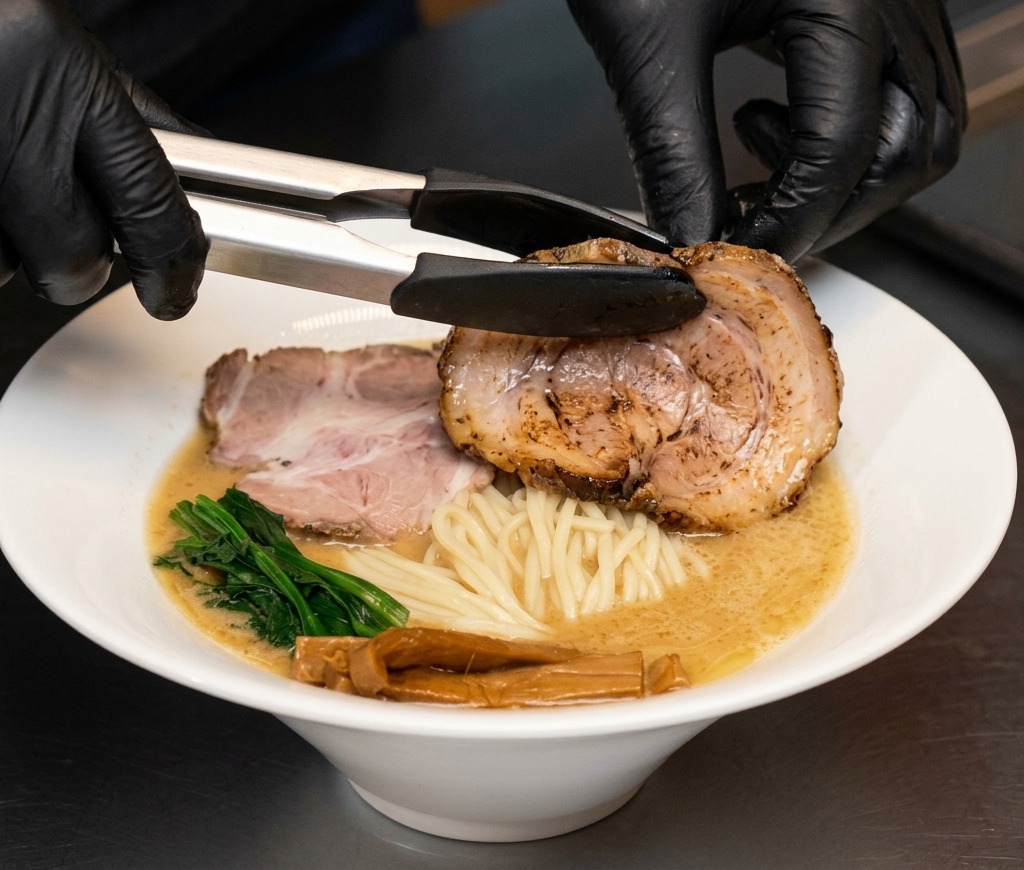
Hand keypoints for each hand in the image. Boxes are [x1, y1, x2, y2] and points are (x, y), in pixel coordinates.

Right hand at [0, 0, 206, 318]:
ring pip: (4, 269)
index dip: (173, 264)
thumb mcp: (60, 45)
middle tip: (59, 224)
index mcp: (54, 64)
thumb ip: (129, 119)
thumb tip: (187, 193)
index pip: (148, 200)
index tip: (176, 290)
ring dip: (6, 249)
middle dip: (77, 262)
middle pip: (73, 259)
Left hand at [567, 0, 966, 261]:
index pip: (842, 150)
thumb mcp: (647, 39)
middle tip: (753, 225)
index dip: (788, 222)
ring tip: (762, 170)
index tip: (735, 256)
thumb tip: (693, 237)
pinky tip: (778, 123)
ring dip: (849, 179)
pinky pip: (903, 91)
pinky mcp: (876, 1)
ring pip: (920, 126)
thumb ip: (672, 150)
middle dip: (828, 210)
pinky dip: (854, 136)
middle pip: (907, 148)